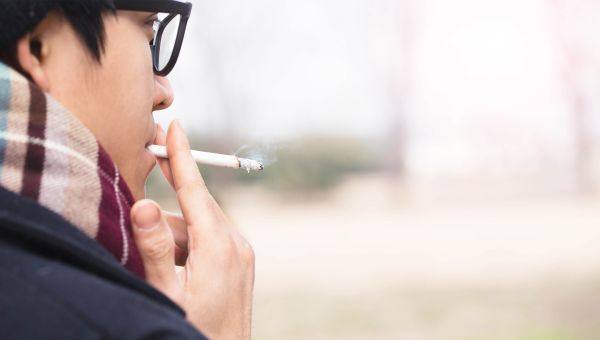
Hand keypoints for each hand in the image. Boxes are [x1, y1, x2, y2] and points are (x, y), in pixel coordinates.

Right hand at [130, 120, 254, 338]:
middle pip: (195, 207)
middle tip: (144, 195)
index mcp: (219, 245)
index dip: (181, 155)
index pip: (195, 189)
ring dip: (174, 236)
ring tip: (159, 271)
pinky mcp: (241, 263)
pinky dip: (188, 246)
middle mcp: (236, 242)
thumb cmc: (194, 330)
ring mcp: (241, 254)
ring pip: (199, 227)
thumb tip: (144, 203)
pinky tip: (174, 271)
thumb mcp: (167, 292)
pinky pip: (209, 240)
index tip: (175, 125)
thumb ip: (154, 249)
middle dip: (168, 203)